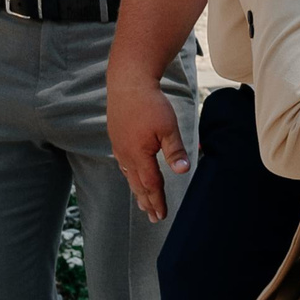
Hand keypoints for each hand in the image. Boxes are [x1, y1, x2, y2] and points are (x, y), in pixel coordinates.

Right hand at [107, 73, 190, 222]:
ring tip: (143, 203)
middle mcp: (126, 154)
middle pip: (137, 184)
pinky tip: (132, 175)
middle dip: (147, 201)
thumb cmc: (149, 103)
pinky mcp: (117, 138)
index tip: (162, 215)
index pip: (150, 184)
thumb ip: (175, 150)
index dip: (157, 200)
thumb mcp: (168, 127)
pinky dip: (130, 176)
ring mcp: (119, 147)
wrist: (127, 83)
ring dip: (138, 191)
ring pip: (129, 175)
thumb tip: (183, 171)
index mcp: (139, 154)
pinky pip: (123, 164)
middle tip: (154, 217)